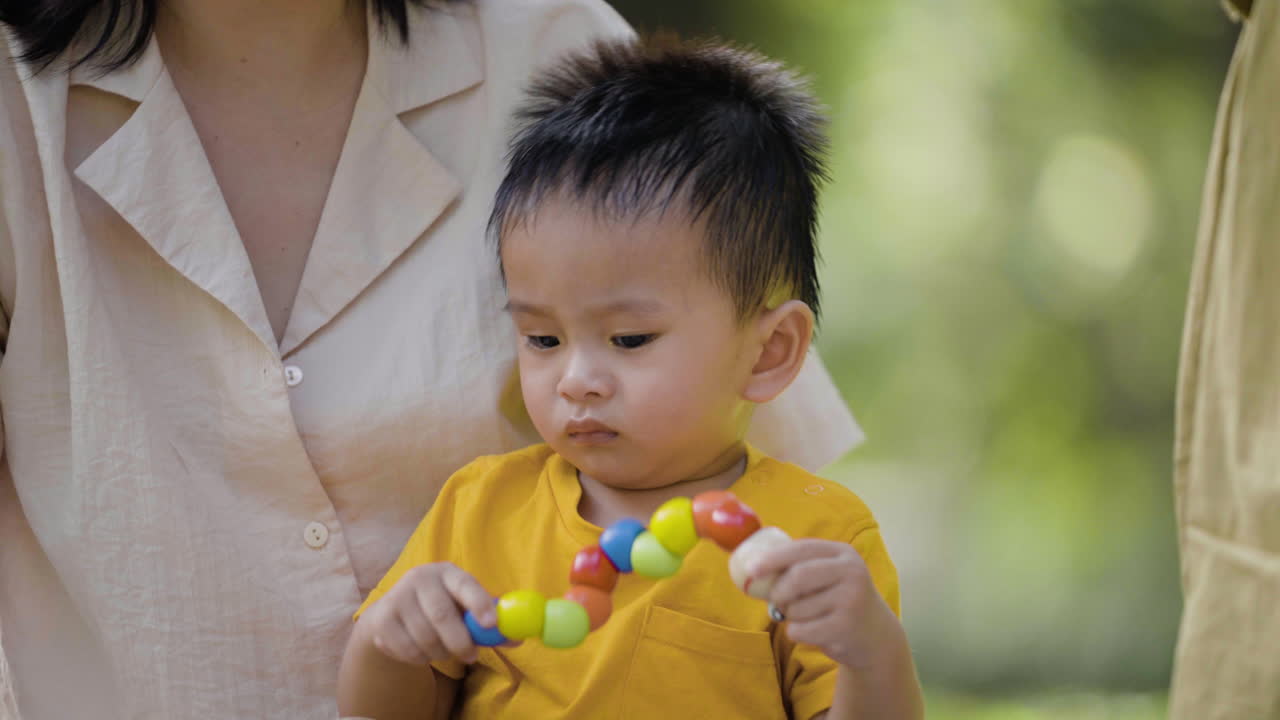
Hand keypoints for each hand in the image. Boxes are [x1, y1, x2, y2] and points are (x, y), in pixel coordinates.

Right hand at [359, 563, 495, 665]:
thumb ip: (488, 623)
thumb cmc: (440, 609)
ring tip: (444, 650)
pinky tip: (422, 651)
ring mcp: (397, 597)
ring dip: (440, 652)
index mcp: (447, 572)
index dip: (479, 603)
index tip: (492, 624)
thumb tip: (518, 638)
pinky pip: (407, 649)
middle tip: (472, 656)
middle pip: (442, 615)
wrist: (392, 615)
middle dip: (460, 641)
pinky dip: (421, 658)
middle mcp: (419, 579)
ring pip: (425, 637)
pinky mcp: (381, 620)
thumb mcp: (464, 609)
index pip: (465, 584)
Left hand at [747, 539, 903, 669]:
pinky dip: (796, 633)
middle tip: (775, 600)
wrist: (875, 635)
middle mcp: (851, 572)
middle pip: (799, 576)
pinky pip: (801, 630)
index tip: (751, 569)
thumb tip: (752, 569)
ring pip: (797, 607)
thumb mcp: (827, 576)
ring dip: (790, 616)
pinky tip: (814, 632)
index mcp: (843, 553)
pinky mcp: (846, 627)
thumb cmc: (837, 600)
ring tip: (807, 617)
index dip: (773, 558)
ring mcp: (851, 600)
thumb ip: (798, 568)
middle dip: (779, 591)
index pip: (802, 549)